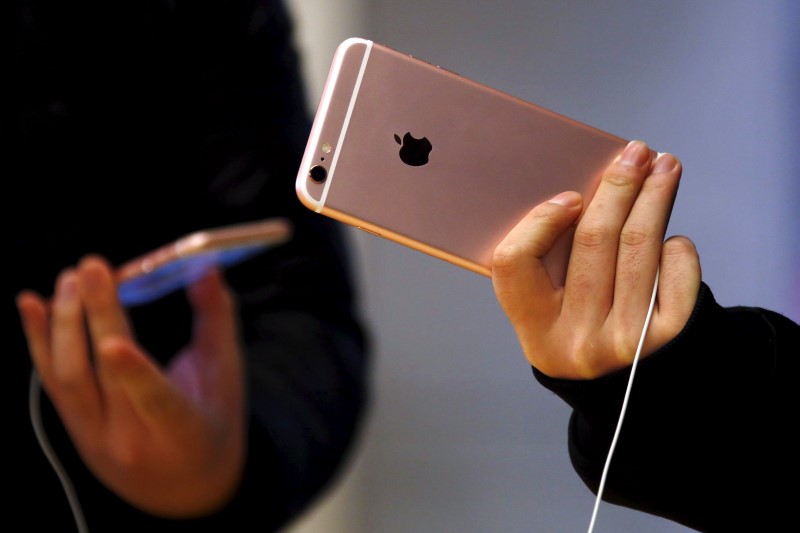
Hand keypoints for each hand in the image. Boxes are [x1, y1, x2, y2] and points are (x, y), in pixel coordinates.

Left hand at [17, 255, 245, 517]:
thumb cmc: (212, 422)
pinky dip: (39, 340)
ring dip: (64, 325)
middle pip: (105, 378)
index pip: (157, 404)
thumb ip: (216, 320)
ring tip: (71, 278)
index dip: (135, 375)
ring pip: (70, 380)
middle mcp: (133, 442)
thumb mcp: (226, 377)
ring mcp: (96, 439)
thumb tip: (206, 269)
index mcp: (183, 432)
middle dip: (96, 318)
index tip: (113, 343)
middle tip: (93, 268)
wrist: (183, 487)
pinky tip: (32, 305)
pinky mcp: (74, 429)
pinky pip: (53, 383)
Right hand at [492, 140, 700, 378]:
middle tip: (634, 153)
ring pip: (639, 247)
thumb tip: (585, 195)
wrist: (631, 400)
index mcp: (535, 331)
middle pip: (591, 241)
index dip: (538, 222)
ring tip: (665, 167)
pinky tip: (672, 236)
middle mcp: (577, 340)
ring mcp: (625, 342)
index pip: (514, 264)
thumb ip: (549, 270)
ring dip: (655, 197)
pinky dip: (678, 248)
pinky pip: (676, 273)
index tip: (569, 196)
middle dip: (617, 187)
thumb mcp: (550, 319)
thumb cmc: (585, 338)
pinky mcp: (670, 339)